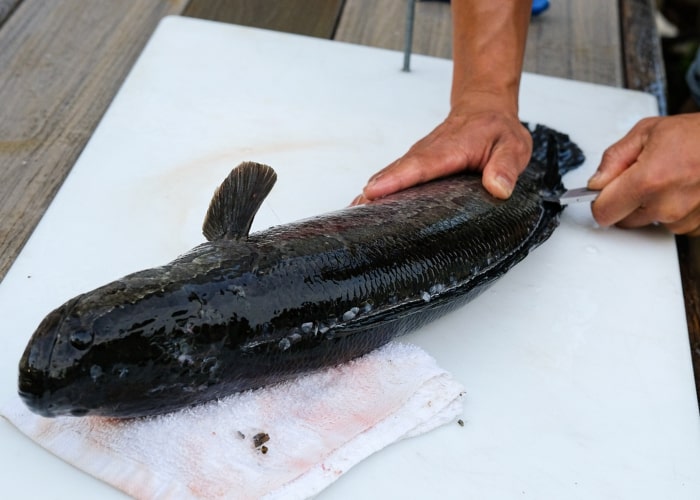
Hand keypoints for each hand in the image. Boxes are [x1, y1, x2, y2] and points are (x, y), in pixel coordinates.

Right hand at [352, 97, 532, 204]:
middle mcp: (427, 151)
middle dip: (375, 191)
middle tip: (355, 210)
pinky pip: (394, 175)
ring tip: (353, 211)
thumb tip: (498, 188)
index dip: (396, 180)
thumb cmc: (498, 129)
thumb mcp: (513, 146)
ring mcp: (418, 156)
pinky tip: (363, 204)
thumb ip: (506, 166)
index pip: (420, 166)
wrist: (485, 107)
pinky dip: (377, 188)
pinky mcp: (414, 162)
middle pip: (396, 171)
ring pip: (391, 173)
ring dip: (371, 191)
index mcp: (450, 149)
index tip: (374, 191)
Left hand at [588, 114, 699, 235]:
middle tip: (642, 177)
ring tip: (668, 178)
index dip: (599, 202)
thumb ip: (614, 158)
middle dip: (625, 201)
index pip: (603, 212)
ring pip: (648, 221)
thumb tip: (596, 182)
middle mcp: (666, 205)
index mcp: (648, 181)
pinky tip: (682, 189)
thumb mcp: (647, 132)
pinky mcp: (696, 226)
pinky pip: (670, 224)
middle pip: (623, 220)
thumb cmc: (696, 135)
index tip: (603, 193)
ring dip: (651, 205)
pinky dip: (672, 209)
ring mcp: (683, 219)